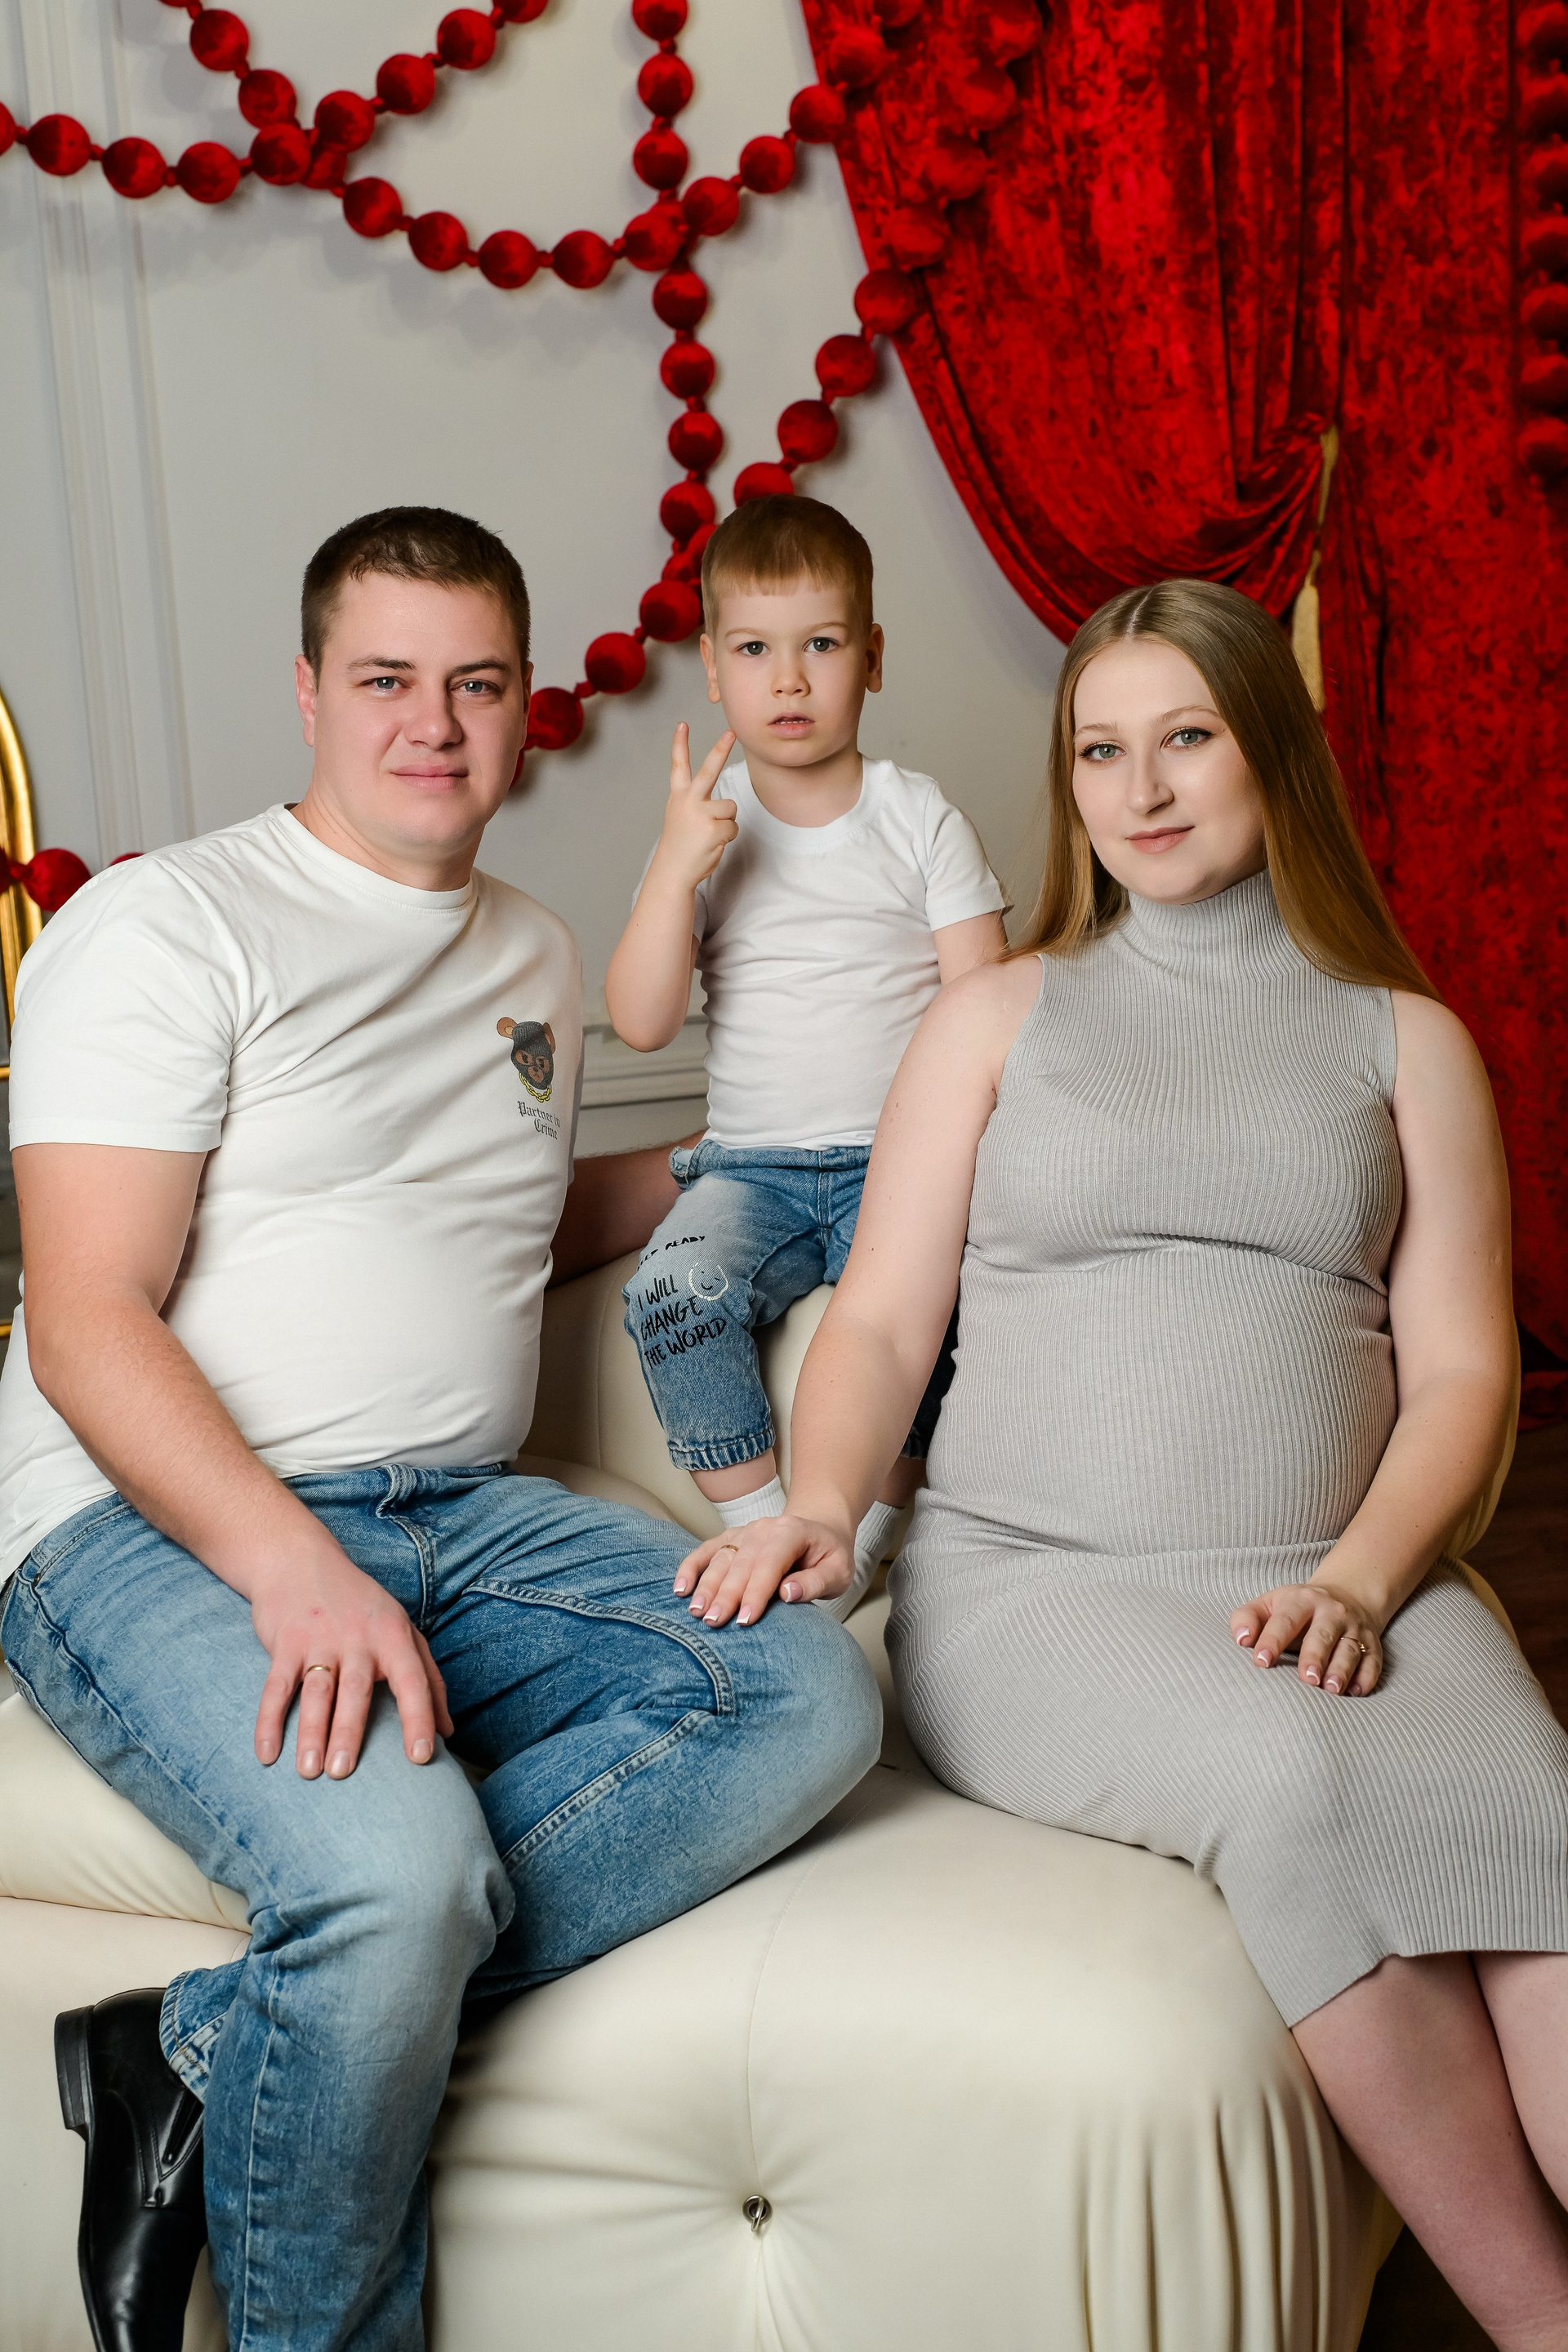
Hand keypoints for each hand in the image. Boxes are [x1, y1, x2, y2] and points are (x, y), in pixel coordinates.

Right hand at [250, 1545, 454, 1777]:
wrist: (300, 1561)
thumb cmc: (360, 1604)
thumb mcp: (401, 1629)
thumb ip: (429, 1677)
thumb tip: (448, 1730)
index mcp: (393, 1635)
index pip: (413, 1680)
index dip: (420, 1718)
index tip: (422, 1757)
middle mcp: (358, 1637)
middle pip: (356, 1690)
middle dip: (349, 1733)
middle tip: (344, 1773)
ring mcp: (319, 1639)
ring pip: (316, 1691)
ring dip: (311, 1733)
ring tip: (309, 1771)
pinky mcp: (284, 1643)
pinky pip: (275, 1687)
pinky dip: (268, 1721)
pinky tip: (266, 1754)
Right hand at [651, 721, 737, 891]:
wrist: (673, 871)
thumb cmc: (681, 845)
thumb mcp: (682, 818)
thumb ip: (698, 804)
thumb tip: (726, 807)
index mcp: (679, 796)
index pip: (679, 766)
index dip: (680, 744)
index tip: (682, 724)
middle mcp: (689, 801)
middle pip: (709, 770)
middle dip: (720, 749)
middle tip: (731, 732)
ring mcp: (701, 814)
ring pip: (730, 808)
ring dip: (726, 823)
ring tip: (710, 836)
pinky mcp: (714, 829)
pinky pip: (733, 827)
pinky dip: (728, 838)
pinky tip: (713, 844)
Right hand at [673, 1512, 853, 1626]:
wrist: (820, 1527)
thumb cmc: (830, 1556)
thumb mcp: (838, 1572)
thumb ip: (815, 1583)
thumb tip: (788, 1593)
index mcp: (792, 1533)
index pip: (770, 1564)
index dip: (757, 1592)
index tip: (746, 1620)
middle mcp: (764, 1529)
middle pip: (741, 1563)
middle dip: (726, 1594)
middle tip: (714, 1622)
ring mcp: (745, 1531)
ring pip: (721, 1558)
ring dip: (706, 1585)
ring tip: (696, 1611)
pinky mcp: (732, 1538)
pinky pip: (707, 1550)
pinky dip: (691, 1567)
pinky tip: (680, 1588)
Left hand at [1231, 1578, 1385, 1695]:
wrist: (1347, 1595)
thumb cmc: (1295, 1609)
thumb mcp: (1268, 1604)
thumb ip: (1246, 1618)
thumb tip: (1241, 1639)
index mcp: (1300, 1600)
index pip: (1285, 1620)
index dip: (1273, 1640)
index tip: (1262, 1661)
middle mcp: (1331, 1612)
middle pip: (1322, 1635)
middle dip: (1314, 1656)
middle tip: (1307, 1678)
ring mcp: (1354, 1629)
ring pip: (1350, 1650)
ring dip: (1342, 1670)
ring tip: (1331, 1689)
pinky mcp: (1372, 1645)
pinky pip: (1373, 1662)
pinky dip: (1366, 1677)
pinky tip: (1356, 1692)